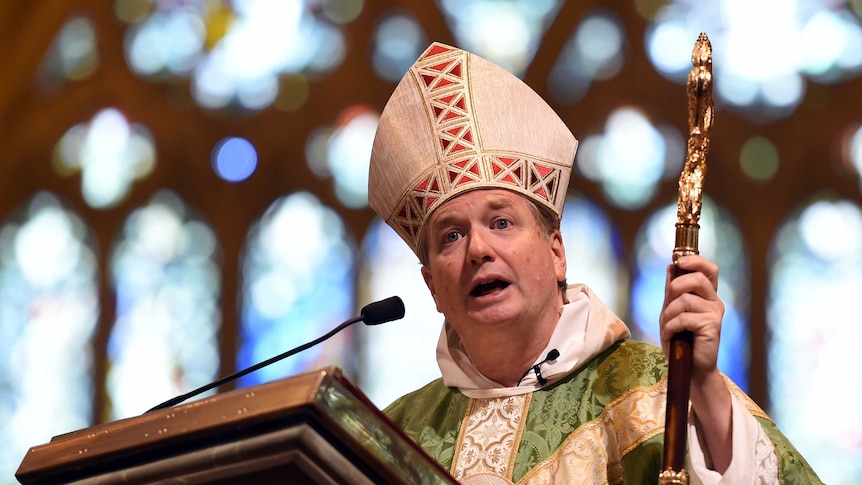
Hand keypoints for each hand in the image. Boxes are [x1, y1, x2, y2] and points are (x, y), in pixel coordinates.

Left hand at [660, 254, 731, 471]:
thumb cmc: (680, 341)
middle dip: (674, 288)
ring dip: (668, 314)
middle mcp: (714, 302)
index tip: (679, 261)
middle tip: (668, 304)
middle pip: (696, 279)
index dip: (696, 261)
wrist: (690, 369)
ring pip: (684, 300)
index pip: (709, 269)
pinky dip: (670, 327)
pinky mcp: (712, 326)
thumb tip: (670, 266)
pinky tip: (673, 336)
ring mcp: (715, 313)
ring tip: (668, 328)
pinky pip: (683, 317)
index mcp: (707, 296)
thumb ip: (673, 291)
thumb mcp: (672, 312)